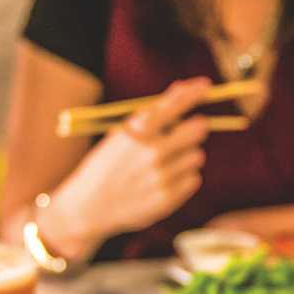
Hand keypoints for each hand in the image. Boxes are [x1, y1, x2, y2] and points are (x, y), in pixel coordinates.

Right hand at [43, 78, 212, 259]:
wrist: (87, 207)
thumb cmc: (105, 165)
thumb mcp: (121, 134)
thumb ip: (152, 113)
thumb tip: (182, 88)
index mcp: (138, 132)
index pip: (176, 104)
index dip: (194, 92)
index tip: (206, 86)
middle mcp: (153, 152)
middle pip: (197, 129)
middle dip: (196, 127)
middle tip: (189, 130)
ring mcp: (162, 177)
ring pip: (197, 155)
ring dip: (187, 155)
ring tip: (165, 163)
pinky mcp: (168, 198)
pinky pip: (194, 179)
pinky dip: (184, 177)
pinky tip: (163, 181)